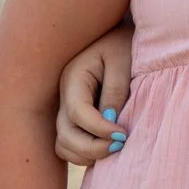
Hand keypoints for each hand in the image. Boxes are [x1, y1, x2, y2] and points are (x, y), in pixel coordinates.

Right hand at [53, 24, 135, 166]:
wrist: (120, 35)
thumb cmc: (124, 44)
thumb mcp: (123, 60)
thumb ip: (116, 90)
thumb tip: (111, 122)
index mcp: (74, 77)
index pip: (78, 113)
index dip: (99, 129)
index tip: (123, 134)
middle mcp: (64, 96)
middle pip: (65, 134)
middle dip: (92, 147)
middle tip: (121, 145)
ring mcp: (66, 108)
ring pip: (63, 144)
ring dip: (87, 154)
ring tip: (115, 148)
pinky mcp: (74, 118)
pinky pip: (69, 145)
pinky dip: (85, 153)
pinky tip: (107, 146)